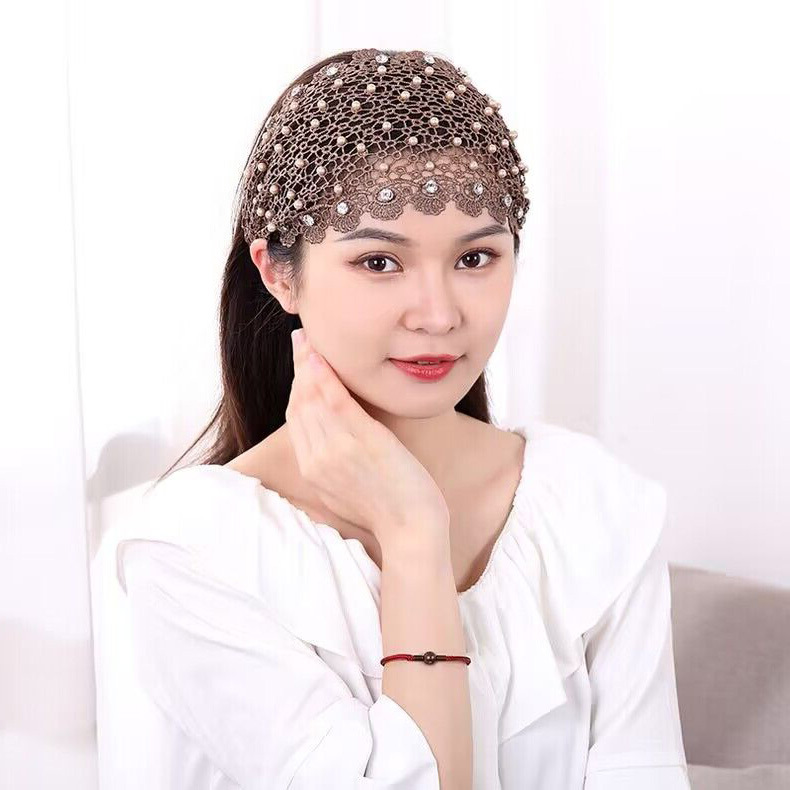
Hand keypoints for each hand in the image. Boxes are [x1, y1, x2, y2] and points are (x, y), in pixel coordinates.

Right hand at [285, 328, 449, 548]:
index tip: (301, 362)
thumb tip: (329, 442)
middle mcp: (316, 460)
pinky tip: (321, 356)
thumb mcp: (347, 490)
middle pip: (299, 403)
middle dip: (298, 367)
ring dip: (308, 363)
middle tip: (301, 338)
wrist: (412, 530)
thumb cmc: (389, 510)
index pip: (296, 419)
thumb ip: (332, 464)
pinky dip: (325, 376)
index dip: (296, 386)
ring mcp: (336, 451)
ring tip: (310, 337)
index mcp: (312, 471)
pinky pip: (335, 402)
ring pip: (312, 398)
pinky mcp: (361, 443)